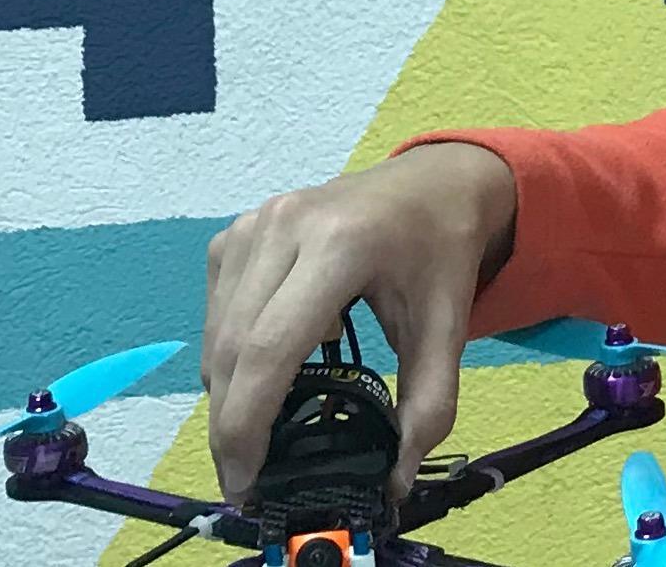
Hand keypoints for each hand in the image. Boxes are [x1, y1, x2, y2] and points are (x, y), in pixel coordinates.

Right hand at [200, 140, 517, 511]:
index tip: (247, 483)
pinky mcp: (235, 231)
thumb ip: (428, 405)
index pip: (270, 348)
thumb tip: (393, 482)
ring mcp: (252, 224)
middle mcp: (284, 227)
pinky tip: (266, 371)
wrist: (433, 183)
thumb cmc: (440, 251)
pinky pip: (216, 312)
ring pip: (216, 335)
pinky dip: (229, 356)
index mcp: (340, 245)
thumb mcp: (448, 325)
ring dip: (226, 396)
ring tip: (254, 440)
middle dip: (230, 426)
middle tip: (245, 482)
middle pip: (234, 348)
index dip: (247, 424)